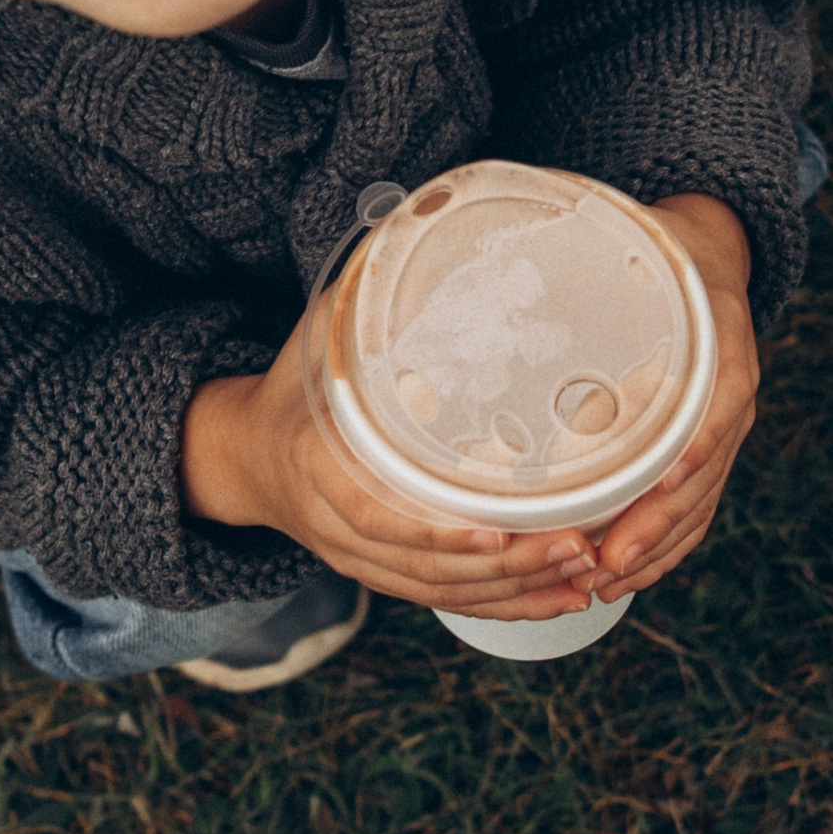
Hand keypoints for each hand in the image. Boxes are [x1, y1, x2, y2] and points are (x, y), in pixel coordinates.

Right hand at [181, 330, 607, 622]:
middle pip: (426, 570)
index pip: (378, 517)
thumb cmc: (295, 384)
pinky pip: (448, 602)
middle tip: (577, 548)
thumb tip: (419, 225)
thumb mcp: (318, 337)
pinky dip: (508, 608)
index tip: (494, 531)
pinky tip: (564, 600)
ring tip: (587, 575)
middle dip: (505, 570)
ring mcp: (361, 561)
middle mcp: (338, 530)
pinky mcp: (387, 575)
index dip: (436, 532)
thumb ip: (365, 302)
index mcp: (319, 470)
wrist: (245, 456)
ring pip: (443, 595)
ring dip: (517, 593)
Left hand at [583, 193, 758, 603]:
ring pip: (697, 505)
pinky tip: (623, 572)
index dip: (685, 460)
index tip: (653, 494)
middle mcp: (728, 396)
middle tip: (604, 566)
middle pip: (700, 479)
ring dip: (655, 549)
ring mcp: (720, 428)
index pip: (712, 415)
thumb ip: (583, 246)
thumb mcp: (635, 236)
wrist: (710, 254)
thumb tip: (495, 244)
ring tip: (602, 583)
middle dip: (656, 529)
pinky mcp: (705, 447)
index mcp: (719, 345)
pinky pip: (692, 507)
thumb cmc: (660, 248)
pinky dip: (663, 543)